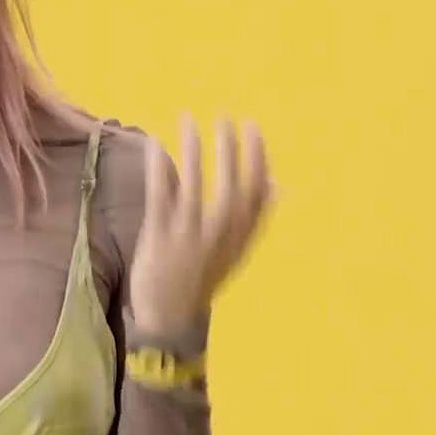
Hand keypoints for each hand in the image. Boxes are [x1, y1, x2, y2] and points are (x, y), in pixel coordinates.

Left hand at [128, 115, 273, 337]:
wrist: (170, 317)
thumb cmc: (202, 276)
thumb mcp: (236, 250)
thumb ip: (254, 216)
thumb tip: (278, 182)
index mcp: (240, 238)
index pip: (256, 193)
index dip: (257, 158)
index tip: (253, 127)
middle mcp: (219, 237)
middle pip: (229, 188)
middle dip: (229, 150)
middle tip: (225, 117)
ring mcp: (187, 237)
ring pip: (194, 187)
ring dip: (193, 151)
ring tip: (189, 119)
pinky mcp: (158, 237)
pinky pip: (160, 196)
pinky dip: (159, 168)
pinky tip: (156, 142)